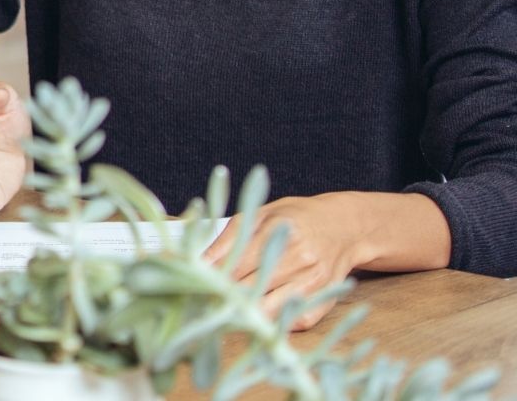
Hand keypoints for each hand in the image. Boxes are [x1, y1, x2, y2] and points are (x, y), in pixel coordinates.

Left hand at [203, 192, 371, 331]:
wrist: (346, 226)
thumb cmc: (296, 217)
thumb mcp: (261, 215)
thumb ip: (230, 237)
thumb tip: (198, 260)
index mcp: (280, 232)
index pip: (236, 265)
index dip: (210, 279)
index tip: (190, 285)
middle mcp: (300, 259)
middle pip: (249, 289)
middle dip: (222, 298)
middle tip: (201, 301)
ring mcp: (314, 282)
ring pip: (269, 310)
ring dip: (245, 314)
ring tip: (225, 311)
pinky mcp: (324, 299)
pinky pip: (294, 321)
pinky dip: (274, 322)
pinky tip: (257, 316)